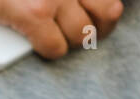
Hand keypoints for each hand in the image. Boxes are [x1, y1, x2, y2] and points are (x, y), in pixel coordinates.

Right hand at [0, 0, 124, 59]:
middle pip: (107, 12)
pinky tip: (36, 44)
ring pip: (83, 34)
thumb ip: (52, 0)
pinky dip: (48, 52)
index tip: (95, 16)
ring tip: (54, 37)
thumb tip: (83, 18)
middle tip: (75, 30)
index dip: (102, 10)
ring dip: (69, 42)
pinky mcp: (32, 12)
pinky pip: (55, 47)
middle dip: (95, 28)